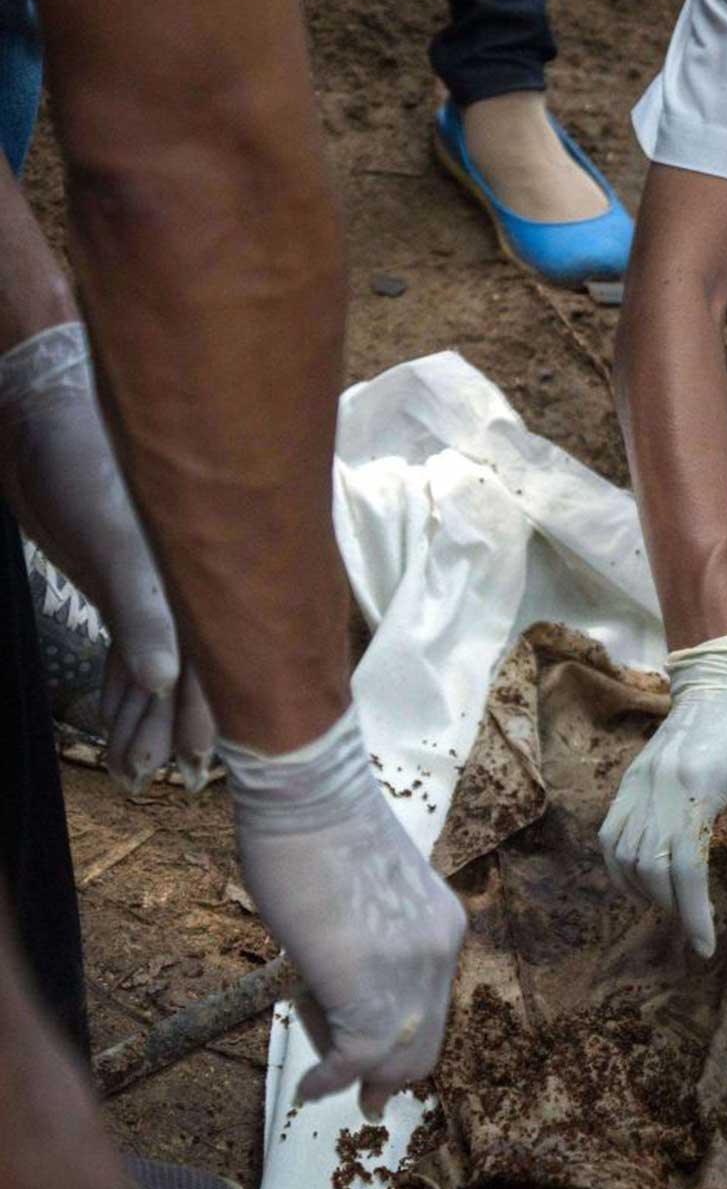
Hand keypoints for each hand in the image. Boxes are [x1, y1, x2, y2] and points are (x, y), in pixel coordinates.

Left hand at [0, 322, 213, 790]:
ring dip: (148, 719)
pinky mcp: (126, 585)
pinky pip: (133, 651)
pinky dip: (126, 690)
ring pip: (161, 671)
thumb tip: (169, 682)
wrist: (44, 408)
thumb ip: (144, 609)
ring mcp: (158, 590)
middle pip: (198, 675)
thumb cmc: (86, 464)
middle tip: (167, 779)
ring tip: (133, 770)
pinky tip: (117, 723)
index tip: (209, 762)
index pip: (220, 662)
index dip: (217, 715)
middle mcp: (189, 589)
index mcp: (200, 580)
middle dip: (182, 729)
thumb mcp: (114, 538)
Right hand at [219, 706, 465, 1113]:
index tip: (378, 1066)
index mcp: (445, 927)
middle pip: (426, 1040)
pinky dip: (331, 1079)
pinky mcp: (371, 989)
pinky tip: (308, 1086)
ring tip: (325, 1082)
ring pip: (397, 1054)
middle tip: (368, 1102)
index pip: (432, 1005)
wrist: (312, 797)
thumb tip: (338, 975)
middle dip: (393, 1076)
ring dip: (359, 1077)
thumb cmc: (321, 831)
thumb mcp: (367, 891)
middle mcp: (441, 952)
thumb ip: (369, 937)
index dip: (404, 1040)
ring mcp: (412, 972)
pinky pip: (359, 1057)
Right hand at [600, 636, 726, 956]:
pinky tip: (641, 883)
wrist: (722, 685)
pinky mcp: (627, 783)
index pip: (685, 870)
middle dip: (671, 908)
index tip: (705, 947)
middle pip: (649, 869)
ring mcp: (635, 786)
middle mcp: (656, 790)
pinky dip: (620, 867)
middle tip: (693, 927)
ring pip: (622, 856)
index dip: (693, 914)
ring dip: (643, 892)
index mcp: (695, 792)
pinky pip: (609, 836)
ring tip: (671, 908)